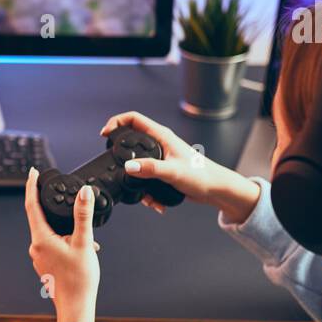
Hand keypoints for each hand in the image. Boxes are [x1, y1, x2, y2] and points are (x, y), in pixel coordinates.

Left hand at [24, 167, 100, 321]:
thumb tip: (84, 192)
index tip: (33, 171)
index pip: (31, 205)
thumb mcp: (84, 243)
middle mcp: (35, 247)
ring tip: (86, 238)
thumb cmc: (79, 280)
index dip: (32, 185)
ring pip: (51, 232)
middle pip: (41, 217)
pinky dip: (67, 240)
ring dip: (67, 229)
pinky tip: (83, 248)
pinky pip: (54, 244)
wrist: (76, 307)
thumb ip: (83, 216)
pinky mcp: (46, 264)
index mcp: (41, 239)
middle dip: (55, 207)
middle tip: (67, 197)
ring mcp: (39, 257)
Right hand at [100, 111, 260, 223]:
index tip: (105, 134)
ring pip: (137, 165)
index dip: (117, 122)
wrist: (216, 189)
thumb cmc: (202, 175)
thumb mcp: (173, 172)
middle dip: (122, 157)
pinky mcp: (162, 171)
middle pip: (131, 141)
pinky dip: (147, 192)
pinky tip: (155, 202)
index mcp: (162, 136)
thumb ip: (150, 169)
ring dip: (136, 182)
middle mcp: (160, 144)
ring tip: (145, 196)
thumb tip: (128, 167)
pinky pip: (146, 179)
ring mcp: (161, 157)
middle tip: (116, 168)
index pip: (134, 119)